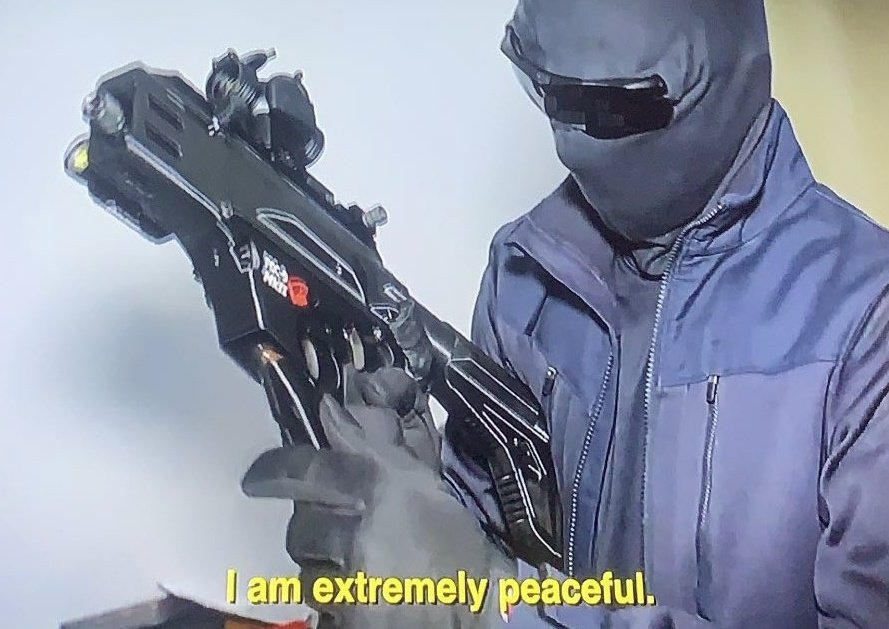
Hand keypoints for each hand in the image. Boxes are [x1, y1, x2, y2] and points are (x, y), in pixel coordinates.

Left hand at [242, 366, 510, 627]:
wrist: (466, 620)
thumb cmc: (457, 553)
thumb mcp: (428, 491)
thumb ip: (378, 453)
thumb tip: (331, 412)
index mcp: (383, 488)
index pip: (309, 467)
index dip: (276, 468)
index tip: (257, 477)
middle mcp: (359, 530)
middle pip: (301, 523)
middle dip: (314, 529)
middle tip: (338, 535)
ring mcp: (349, 580)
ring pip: (305, 566)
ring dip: (323, 567)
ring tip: (359, 571)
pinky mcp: (344, 615)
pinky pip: (318, 600)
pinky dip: (333, 599)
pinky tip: (362, 597)